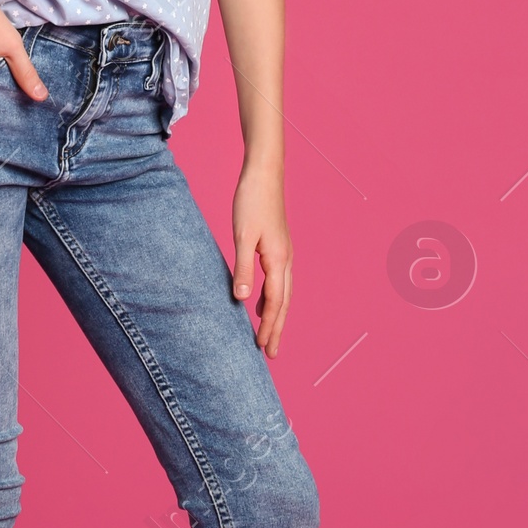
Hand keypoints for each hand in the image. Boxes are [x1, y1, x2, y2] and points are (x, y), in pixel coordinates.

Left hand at [231, 163, 291, 355]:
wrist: (265, 173)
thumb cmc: (251, 201)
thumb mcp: (242, 235)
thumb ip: (243, 268)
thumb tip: (241, 299)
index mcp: (278, 260)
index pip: (274, 303)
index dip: (269, 327)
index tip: (263, 349)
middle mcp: (285, 259)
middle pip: (283, 303)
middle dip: (277, 329)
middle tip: (271, 354)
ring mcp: (284, 253)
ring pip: (283, 293)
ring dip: (276, 315)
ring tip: (267, 334)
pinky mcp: (278, 246)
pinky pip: (278, 281)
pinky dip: (272, 298)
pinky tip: (259, 302)